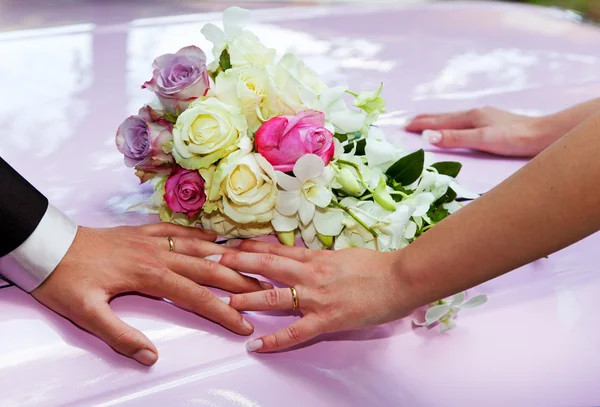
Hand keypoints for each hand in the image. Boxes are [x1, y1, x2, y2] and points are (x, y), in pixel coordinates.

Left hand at [31, 223, 270, 365]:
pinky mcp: (141, 233)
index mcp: (149, 275)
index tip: (244, 325)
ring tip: (249, 264)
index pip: (196, 297)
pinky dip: (198, 234)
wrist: (47, 246)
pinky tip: (211, 238)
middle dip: (238, 282)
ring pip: (198, 247)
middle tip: (263, 291)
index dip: (223, 313)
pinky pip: (177, 230)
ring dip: (225, 257)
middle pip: (207, 269)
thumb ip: (119, 336)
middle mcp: (157, 254)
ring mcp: (151, 240)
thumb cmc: (66, 280)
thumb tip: (150, 356)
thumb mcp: (85, 314)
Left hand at [217, 240, 412, 352]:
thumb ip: (322, 259)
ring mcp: (316, 297)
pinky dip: (274, 341)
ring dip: (247, 299)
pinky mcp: (327, 319)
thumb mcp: (345, 254)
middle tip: (211, 261)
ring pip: (274, 297)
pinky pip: (295, 332)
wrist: (402, 277)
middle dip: (237, 263)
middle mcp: (310, 273)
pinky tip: (256, 346)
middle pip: (266, 266)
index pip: (276, 249)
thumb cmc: (378, 265)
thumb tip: (307, 259)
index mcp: (316, 257)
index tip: (229, 244)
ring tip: (224, 302)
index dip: (250, 247)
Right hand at [404, 107, 555, 156]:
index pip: (438, 122)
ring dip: (436, 121)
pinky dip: (449, 124)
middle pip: (443, 117)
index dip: (420, 125)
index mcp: (470, 116)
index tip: (402, 127)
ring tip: (426, 123)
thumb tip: (427, 137)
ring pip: (453, 118)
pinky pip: (462, 122)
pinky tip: (456, 127)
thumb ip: (454, 138)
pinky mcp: (492, 123)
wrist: (542, 135)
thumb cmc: (513, 138)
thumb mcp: (481, 139)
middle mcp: (475, 114)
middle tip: (407, 123)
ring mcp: (484, 117)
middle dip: (424, 120)